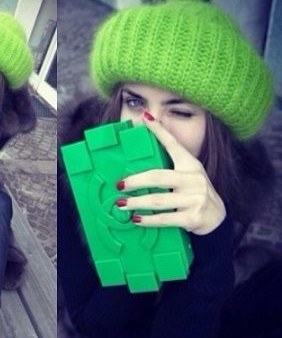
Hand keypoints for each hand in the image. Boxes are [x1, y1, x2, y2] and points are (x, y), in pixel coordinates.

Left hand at [116, 112, 225, 234]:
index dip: (160, 131)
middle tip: (119, 185)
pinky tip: (137, 220)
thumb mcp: (187, 178)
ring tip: (121, 204)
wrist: (217, 219)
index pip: (173, 144)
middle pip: (158, 177)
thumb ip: (169, 171)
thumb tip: (137, 169)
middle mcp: (194, 179)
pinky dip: (148, 220)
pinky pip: (164, 218)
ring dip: (136, 203)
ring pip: (158, 200)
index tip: (145, 118)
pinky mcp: (192, 217)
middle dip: (135, 181)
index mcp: (190, 165)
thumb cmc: (194, 195)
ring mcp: (195, 199)